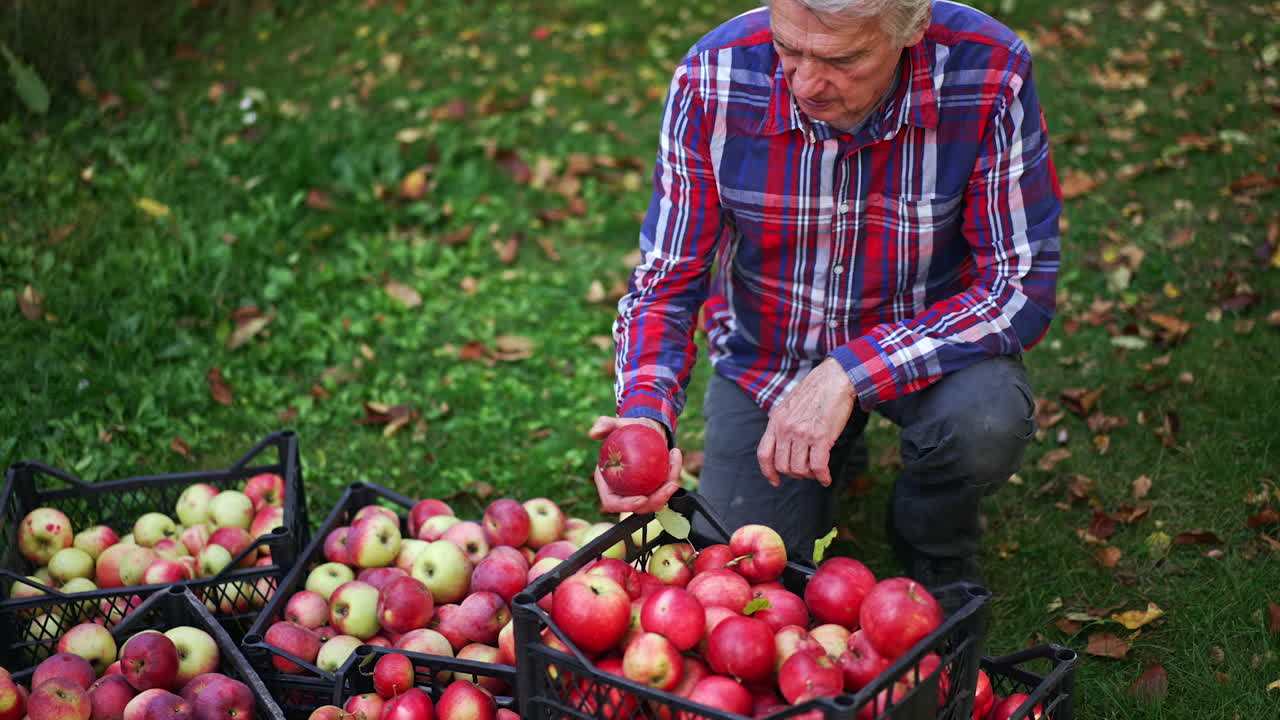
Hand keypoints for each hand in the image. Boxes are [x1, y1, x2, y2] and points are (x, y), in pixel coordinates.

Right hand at [588, 416, 681, 513]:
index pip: (612, 502)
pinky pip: (664, 488)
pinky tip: (675, 456)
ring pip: (655, 501)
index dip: (626, 505)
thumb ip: (604, 425)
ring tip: (674, 470)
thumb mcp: (616, 424)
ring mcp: (639, 491)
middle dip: (656, 500)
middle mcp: (623, 490)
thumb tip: (594, 433)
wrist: (644, 428)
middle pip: (638, 507)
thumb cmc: (627, 428)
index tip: (642, 498)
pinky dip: (672, 475)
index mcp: (607, 482)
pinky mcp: (653, 487)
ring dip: (668, 490)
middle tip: (669, 485)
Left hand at [757, 357, 856, 487]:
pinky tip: (826, 478)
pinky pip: (818, 466)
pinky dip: (822, 476)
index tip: (774, 481)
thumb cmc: (815, 391)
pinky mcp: (821, 437)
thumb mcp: (788, 406)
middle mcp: (786, 429)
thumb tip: (784, 444)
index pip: (764, 454)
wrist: (834, 378)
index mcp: (775, 422)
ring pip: (799, 469)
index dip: (768, 471)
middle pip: (782, 465)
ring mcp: (802, 433)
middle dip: (794, 473)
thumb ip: (783, 424)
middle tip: (806, 471)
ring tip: (817, 471)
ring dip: (809, 475)